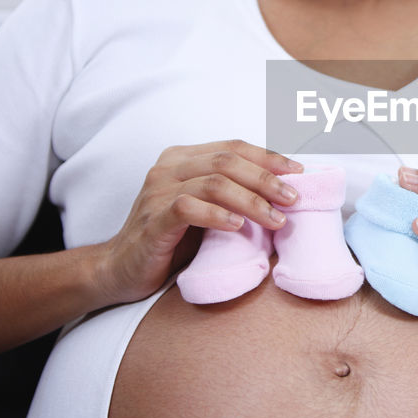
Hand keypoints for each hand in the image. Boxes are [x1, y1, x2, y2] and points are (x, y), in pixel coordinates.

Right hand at [94, 141, 303, 303]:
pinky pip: (189, 208)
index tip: (298, 172)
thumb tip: (284, 192)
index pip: (233, 147)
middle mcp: (168, 167)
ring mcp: (157, 192)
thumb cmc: (170, 240)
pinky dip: (218, 215)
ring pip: (214, 182)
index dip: (268, 157)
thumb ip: (231, 194)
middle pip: (228, 161)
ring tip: (276, 220)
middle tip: (293, 199)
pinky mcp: (153, 219)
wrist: (120, 270)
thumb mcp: (205, 210)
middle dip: (266, 179)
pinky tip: (238, 227)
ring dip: (251, 200)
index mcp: (183, 158)